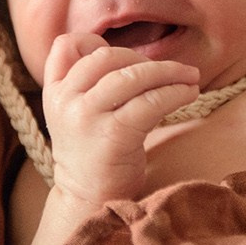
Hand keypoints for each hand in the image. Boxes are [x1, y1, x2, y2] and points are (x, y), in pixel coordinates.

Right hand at [41, 33, 199, 209]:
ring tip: (190, 77)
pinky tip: (189, 94)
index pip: (66, 46)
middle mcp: (65, 101)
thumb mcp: (78, 114)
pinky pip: (150, 101)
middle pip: (107, 56)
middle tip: (170, 71)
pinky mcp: (113, 135)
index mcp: (55, 92)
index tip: (125, 59)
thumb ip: (90, 84)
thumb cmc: (95, 153)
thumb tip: (135, 57)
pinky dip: (175, 93)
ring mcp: (86, 117)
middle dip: (145, 59)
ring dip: (169, 72)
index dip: (95, 43)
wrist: (90, 201)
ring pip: (132, 75)